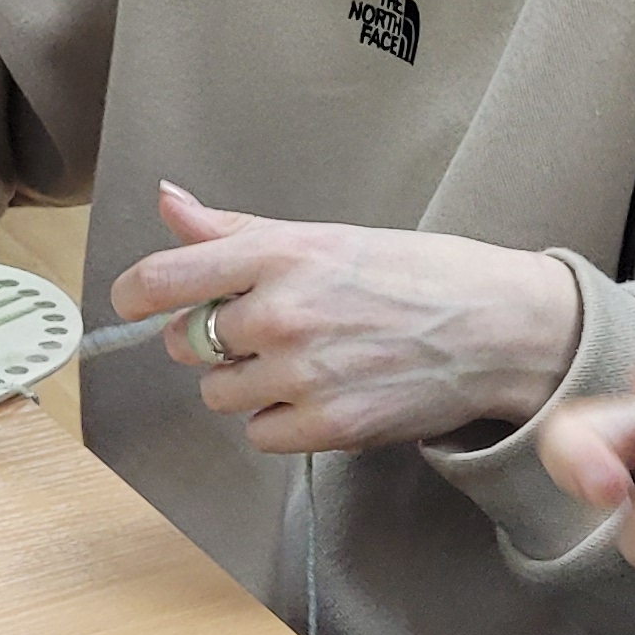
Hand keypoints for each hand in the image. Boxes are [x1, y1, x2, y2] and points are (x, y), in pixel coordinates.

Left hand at [110, 182, 584, 453]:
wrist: (500, 327)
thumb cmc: (420, 275)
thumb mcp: (327, 236)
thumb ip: (237, 232)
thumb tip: (169, 201)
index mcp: (280, 254)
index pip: (162, 278)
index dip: (134, 295)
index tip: (138, 301)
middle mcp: (282, 312)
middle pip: (186, 343)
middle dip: (213, 340)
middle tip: (267, 328)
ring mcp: (303, 372)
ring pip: (219, 394)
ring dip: (247, 383)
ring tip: (304, 361)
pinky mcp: (328, 424)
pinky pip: (259, 433)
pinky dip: (280, 420)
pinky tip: (321, 393)